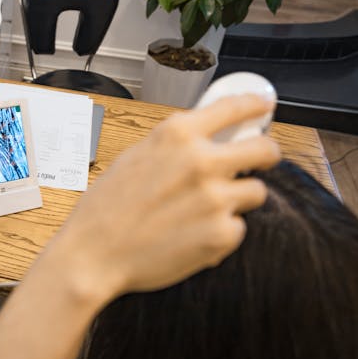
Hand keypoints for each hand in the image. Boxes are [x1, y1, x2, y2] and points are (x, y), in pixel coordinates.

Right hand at [48, 94, 280, 305]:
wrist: (93, 254)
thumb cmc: (105, 208)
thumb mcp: (135, 156)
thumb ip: (173, 145)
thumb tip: (205, 137)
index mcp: (177, 134)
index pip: (234, 107)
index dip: (255, 105)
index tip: (263, 106)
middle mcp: (202, 161)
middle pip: (265, 148)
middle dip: (265, 154)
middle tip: (258, 162)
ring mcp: (215, 199)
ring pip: (256, 192)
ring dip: (238, 198)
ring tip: (205, 210)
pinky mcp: (222, 234)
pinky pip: (237, 227)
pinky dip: (221, 232)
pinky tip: (192, 235)